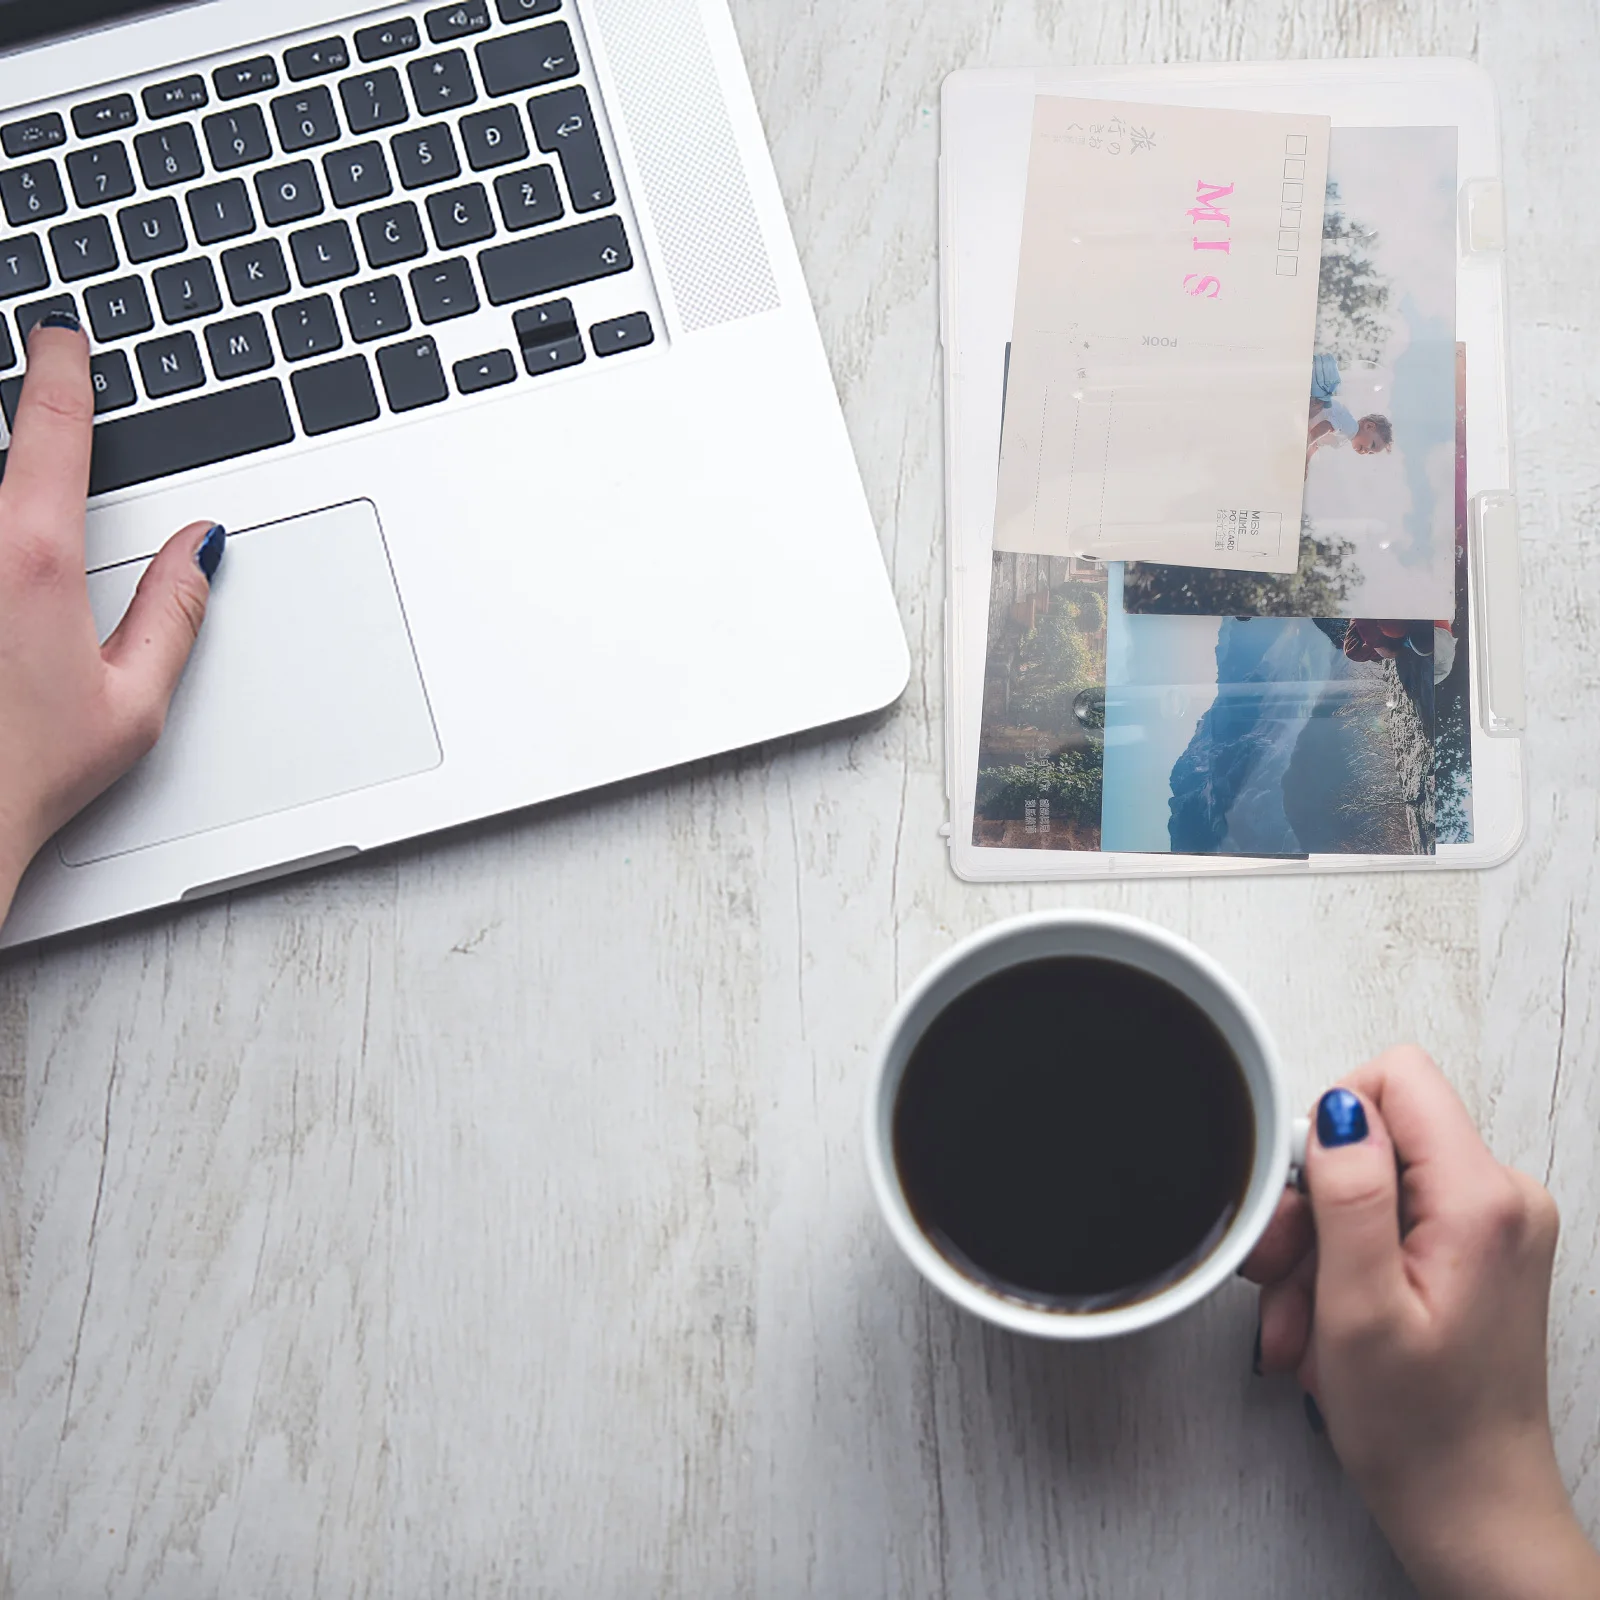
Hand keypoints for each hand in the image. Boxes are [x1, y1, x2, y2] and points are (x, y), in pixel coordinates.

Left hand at [0, 316, 222, 922]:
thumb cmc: (20, 779)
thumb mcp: (130, 703)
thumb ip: (172, 613)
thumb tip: (200, 549)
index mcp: (29, 557)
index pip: (50, 431)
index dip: (61, 373)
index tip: (60, 341)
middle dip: (15, 424)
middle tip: (24, 398)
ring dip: (4, 495)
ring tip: (21, 516)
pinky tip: (5, 579)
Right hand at [1243, 1047, 1599, 1599]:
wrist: (1473, 1513)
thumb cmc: (1423, 1434)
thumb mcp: (1360, 1309)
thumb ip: (1352, 1195)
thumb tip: (1338, 1109)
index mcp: (1482, 1201)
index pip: (1397, 1078)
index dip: (1331, 1126)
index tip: (1306, 1200)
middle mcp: (1502, 1200)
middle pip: (1378, 1137)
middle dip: (1313, 1204)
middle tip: (1288, 1276)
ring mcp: (1492, 1226)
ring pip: (1374, 1183)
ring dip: (1320, 1247)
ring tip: (1306, 1319)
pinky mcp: (1475, 1250)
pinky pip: (1392, 1219)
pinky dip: (1347, 1264)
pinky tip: (1329, 1320)